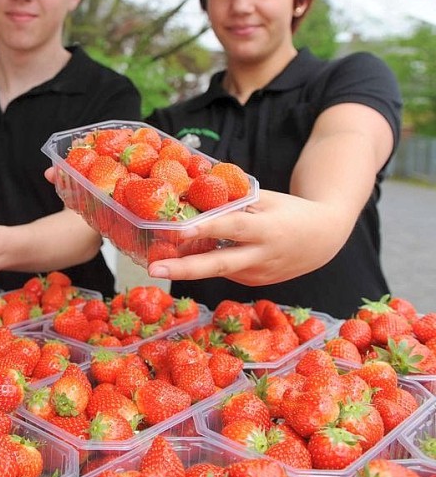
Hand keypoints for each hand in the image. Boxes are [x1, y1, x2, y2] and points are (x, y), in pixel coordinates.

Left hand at [146, 189, 350, 285]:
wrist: (324, 239)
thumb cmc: (289, 211)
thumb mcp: (265, 199)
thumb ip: (233, 201)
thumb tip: (193, 193)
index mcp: (266, 229)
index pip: (231, 228)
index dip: (205, 229)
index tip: (178, 231)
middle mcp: (261, 256)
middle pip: (218, 265)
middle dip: (183, 270)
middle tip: (153, 270)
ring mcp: (257, 274)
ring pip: (217, 269)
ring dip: (187, 266)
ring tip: (157, 260)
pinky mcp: (254, 283)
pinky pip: (225, 270)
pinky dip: (206, 262)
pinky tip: (187, 255)